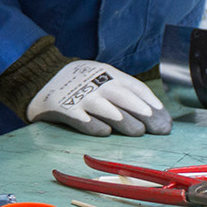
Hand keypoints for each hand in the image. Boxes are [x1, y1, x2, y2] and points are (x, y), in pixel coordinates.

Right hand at [27, 60, 170, 136]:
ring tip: (138, 132)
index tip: (166, 120)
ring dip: (125, 121)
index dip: (153, 104)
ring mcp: (81, 96)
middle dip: (146, 114)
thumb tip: (152, 115)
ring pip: (108, 110)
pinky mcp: (65, 108)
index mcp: (109, 74)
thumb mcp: (102, 78)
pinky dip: (95, 126)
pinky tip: (106, 132)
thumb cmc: (79, 83)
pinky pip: (83, 120)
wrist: (40, 77)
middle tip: (160, 129)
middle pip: (126, 99)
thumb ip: (123, 93)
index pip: (136, 89)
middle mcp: (97, 83)